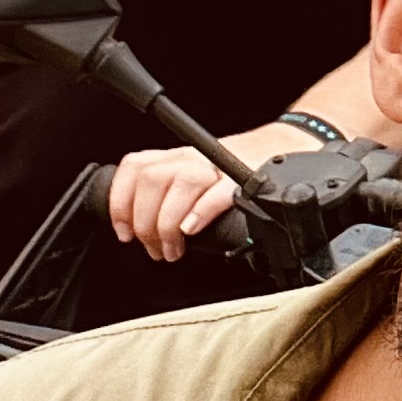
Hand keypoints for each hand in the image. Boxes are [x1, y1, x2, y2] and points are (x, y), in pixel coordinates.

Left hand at [107, 122, 313, 260]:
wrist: (280, 150)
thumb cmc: (234, 173)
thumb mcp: (193, 180)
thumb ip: (168, 198)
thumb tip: (141, 234)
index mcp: (176, 157)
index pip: (135, 167)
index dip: (121, 201)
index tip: (124, 231)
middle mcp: (192, 156)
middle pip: (152, 179)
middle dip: (145, 222)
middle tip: (155, 249)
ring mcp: (216, 165)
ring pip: (180, 182)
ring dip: (168, 223)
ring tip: (174, 249)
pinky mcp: (242, 178)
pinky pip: (217, 190)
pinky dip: (200, 211)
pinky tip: (193, 230)